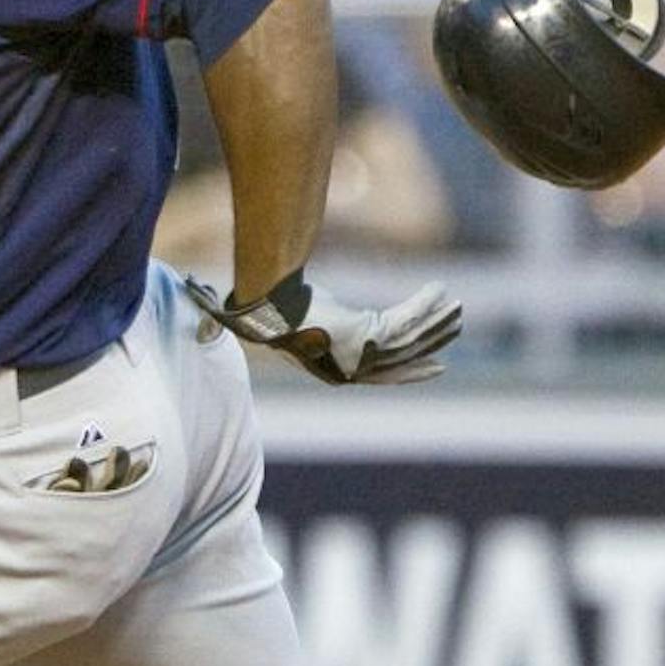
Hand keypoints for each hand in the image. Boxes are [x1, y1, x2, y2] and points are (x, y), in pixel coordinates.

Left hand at [183, 270, 461, 384]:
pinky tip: (442, 293)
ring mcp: (363, 352)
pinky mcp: (371, 335)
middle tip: (455, 328)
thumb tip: (207, 298)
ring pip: (409, 339)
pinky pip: (406, 323)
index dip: (406, 371)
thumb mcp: (267, 319)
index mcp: (331, 367)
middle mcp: (350, 366)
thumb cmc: (259, 315)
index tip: (434, 366)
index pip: (376, 372)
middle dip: (430, 343)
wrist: (265, 306)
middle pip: (400, 355)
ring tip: (457, 309)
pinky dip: (425, 309)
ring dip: (435, 324)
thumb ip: (250, 313)